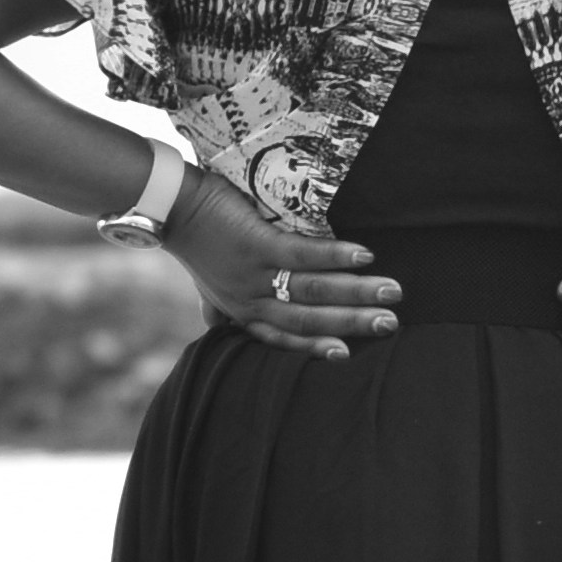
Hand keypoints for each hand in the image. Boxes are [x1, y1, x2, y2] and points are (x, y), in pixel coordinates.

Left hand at [166, 171, 400, 359]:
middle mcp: (249, 300)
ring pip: (312, 291)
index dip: (316, 347)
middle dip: (353, 322)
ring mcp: (253, 274)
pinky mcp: (256, 245)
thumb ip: (216, 307)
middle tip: (390, 324)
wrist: (170, 207)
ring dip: (356, 292)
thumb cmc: (195, 241)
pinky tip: (365, 255)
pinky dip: (335, 256)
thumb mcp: (204, 284)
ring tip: (392, 291)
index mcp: (242, 311)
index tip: (349, 353)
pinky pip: (301, 256)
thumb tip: (216, 324)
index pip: (285, 337)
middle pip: (308, 319)